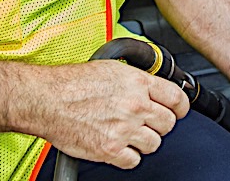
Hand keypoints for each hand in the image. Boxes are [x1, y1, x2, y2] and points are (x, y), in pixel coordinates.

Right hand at [34, 60, 189, 168]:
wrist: (48, 99)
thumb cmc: (73, 82)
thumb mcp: (112, 68)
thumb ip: (136, 79)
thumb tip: (150, 86)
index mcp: (137, 83)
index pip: (176, 98)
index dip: (180, 107)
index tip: (178, 111)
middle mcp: (135, 106)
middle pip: (168, 123)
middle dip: (161, 124)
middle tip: (150, 123)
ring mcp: (123, 129)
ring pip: (154, 144)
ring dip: (145, 141)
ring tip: (131, 134)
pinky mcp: (110, 150)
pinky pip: (134, 161)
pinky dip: (129, 157)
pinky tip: (120, 147)